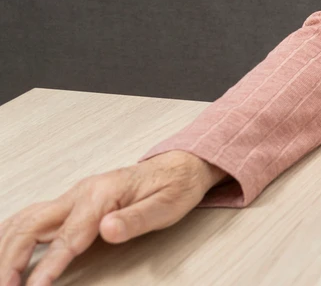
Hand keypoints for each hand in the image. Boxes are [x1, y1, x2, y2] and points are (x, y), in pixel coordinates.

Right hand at [0, 151, 223, 285]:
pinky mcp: (72, 203)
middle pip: (31, 226)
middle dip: (10, 259)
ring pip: (25, 221)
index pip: (67, 237)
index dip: (48, 265)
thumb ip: (135, 220)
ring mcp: (73, 197)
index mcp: (102, 195)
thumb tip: (109, 229)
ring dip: (5, 247)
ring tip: (1, 277)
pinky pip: (31, 218)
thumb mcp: (166, 205)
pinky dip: (12, 235)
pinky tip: (4, 249)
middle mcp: (81, 193)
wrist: (181, 166)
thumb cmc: (175, 186)